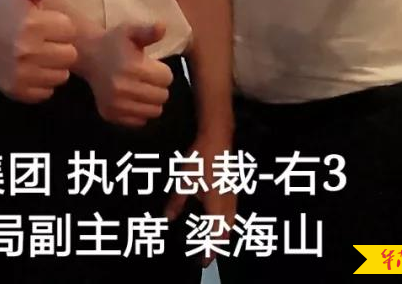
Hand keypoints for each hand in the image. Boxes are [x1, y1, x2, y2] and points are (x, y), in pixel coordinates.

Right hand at [0, 0, 77, 102]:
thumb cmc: (4, 11)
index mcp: (30, 23)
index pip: (69, 30)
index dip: (61, 27)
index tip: (48, 25)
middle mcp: (25, 49)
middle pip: (69, 55)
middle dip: (61, 47)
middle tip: (46, 42)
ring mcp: (21, 72)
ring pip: (61, 75)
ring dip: (54, 67)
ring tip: (39, 56)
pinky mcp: (16, 90)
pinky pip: (47, 92)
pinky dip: (42, 83)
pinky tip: (31, 70)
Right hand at [78, 22, 172, 126]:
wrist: (88, 55)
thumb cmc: (114, 42)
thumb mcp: (131, 32)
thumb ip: (148, 32)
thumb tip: (162, 27)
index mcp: (131, 67)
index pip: (166, 78)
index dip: (162, 71)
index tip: (152, 66)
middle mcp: (123, 88)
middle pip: (162, 96)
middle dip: (159, 86)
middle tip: (147, 78)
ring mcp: (116, 104)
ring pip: (154, 111)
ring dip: (152, 101)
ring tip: (141, 88)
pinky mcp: (110, 114)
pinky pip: (139, 121)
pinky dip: (140, 112)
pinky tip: (132, 98)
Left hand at [164, 132, 236, 267]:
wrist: (217, 139)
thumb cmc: (200, 159)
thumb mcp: (184, 180)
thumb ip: (176, 201)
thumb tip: (167, 219)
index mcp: (216, 205)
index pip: (215, 235)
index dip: (210, 250)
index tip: (204, 262)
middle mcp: (228, 204)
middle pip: (227, 232)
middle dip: (218, 245)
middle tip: (207, 254)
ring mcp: (234, 196)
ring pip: (232, 222)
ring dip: (224, 234)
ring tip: (213, 241)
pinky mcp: (234, 189)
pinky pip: (233, 212)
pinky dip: (227, 222)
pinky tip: (219, 220)